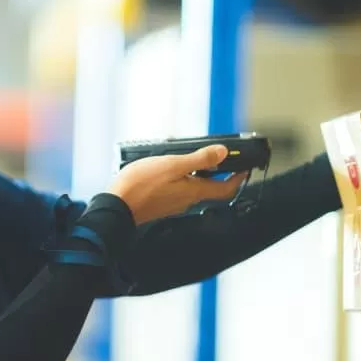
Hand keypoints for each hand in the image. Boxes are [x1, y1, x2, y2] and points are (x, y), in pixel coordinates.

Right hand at [108, 144, 246, 224]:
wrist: (116, 207)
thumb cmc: (141, 186)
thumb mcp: (173, 165)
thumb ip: (199, 159)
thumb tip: (222, 153)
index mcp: (194, 192)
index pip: (225, 189)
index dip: (238, 178)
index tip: (244, 168)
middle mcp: (187, 201)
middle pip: (210, 189)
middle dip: (218, 174)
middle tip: (220, 159)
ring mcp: (173, 204)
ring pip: (193, 189)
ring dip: (198, 175)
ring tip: (191, 158)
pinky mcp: (161, 204)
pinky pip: (178, 191)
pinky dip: (181, 179)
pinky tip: (169, 170)